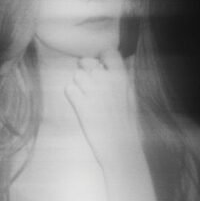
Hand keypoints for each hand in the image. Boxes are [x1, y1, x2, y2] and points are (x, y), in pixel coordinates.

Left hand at [64, 49, 141, 166]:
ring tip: (87, 98)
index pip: (108, 52)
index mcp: (122, 77)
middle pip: (87, 62)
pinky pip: (69, 88)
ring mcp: (93, 91)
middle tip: (90, 85)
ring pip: (76, 75)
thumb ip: (123, 79)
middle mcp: (107, 79)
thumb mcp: (131, 97)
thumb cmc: (127, 124)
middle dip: (86, 71)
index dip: (101, 58)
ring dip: (79, 84)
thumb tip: (118, 64)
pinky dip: (72, 96)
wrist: (121, 148)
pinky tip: (80, 105)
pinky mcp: (81, 104)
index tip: (100, 66)